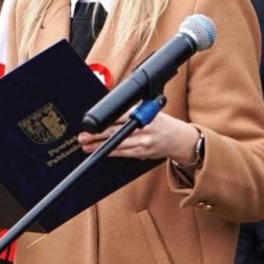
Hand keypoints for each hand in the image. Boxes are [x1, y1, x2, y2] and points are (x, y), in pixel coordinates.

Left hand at [78, 110, 199, 163]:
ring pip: (117, 145)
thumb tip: (110, 110)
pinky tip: (99, 152)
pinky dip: (110, 153)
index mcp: (144, 114)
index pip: (120, 117)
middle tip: (83, 136)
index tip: (92, 123)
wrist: (180, 139)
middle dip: (97, 135)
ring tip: (86, 146)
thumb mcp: (150, 109)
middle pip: (115, 132)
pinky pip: (123, 153)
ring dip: (99, 146)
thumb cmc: (162, 123)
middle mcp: (144, 129)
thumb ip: (132, 109)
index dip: (105, 121)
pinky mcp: (142, 153)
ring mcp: (143, 142)